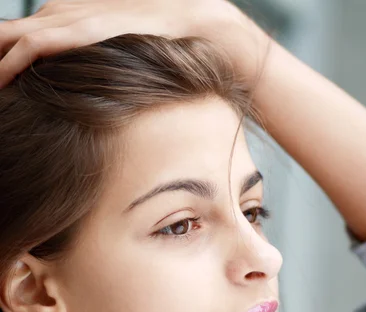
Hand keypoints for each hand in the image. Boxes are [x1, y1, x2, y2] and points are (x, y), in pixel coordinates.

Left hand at [0, 0, 253, 87]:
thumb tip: (95, 98)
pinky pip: (40, 44)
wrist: (200, 27)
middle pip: (10, 35)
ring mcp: (75, 18)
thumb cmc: (164, 48)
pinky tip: (1, 78)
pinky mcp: (87, 28)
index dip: (2, 61)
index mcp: (70, 19)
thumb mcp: (124, 60)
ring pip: (17, 39)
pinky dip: (15, 60)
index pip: (23, 39)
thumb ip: (102, 71)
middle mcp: (65, 14)